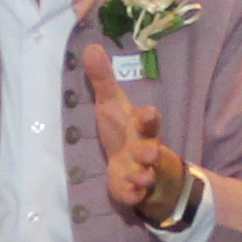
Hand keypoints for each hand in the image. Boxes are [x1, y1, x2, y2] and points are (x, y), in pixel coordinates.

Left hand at [84, 44, 186, 227]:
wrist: (134, 163)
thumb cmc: (122, 130)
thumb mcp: (110, 104)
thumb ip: (102, 79)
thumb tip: (90, 46)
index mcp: (139, 126)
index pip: (148, 120)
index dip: (149, 117)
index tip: (150, 112)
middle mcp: (142, 148)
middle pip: (150, 149)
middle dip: (149, 152)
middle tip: (147, 153)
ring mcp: (139, 170)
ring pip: (145, 175)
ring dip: (142, 176)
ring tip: (140, 176)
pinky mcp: (131, 188)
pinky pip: (133, 195)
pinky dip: (131, 195)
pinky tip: (128, 195)